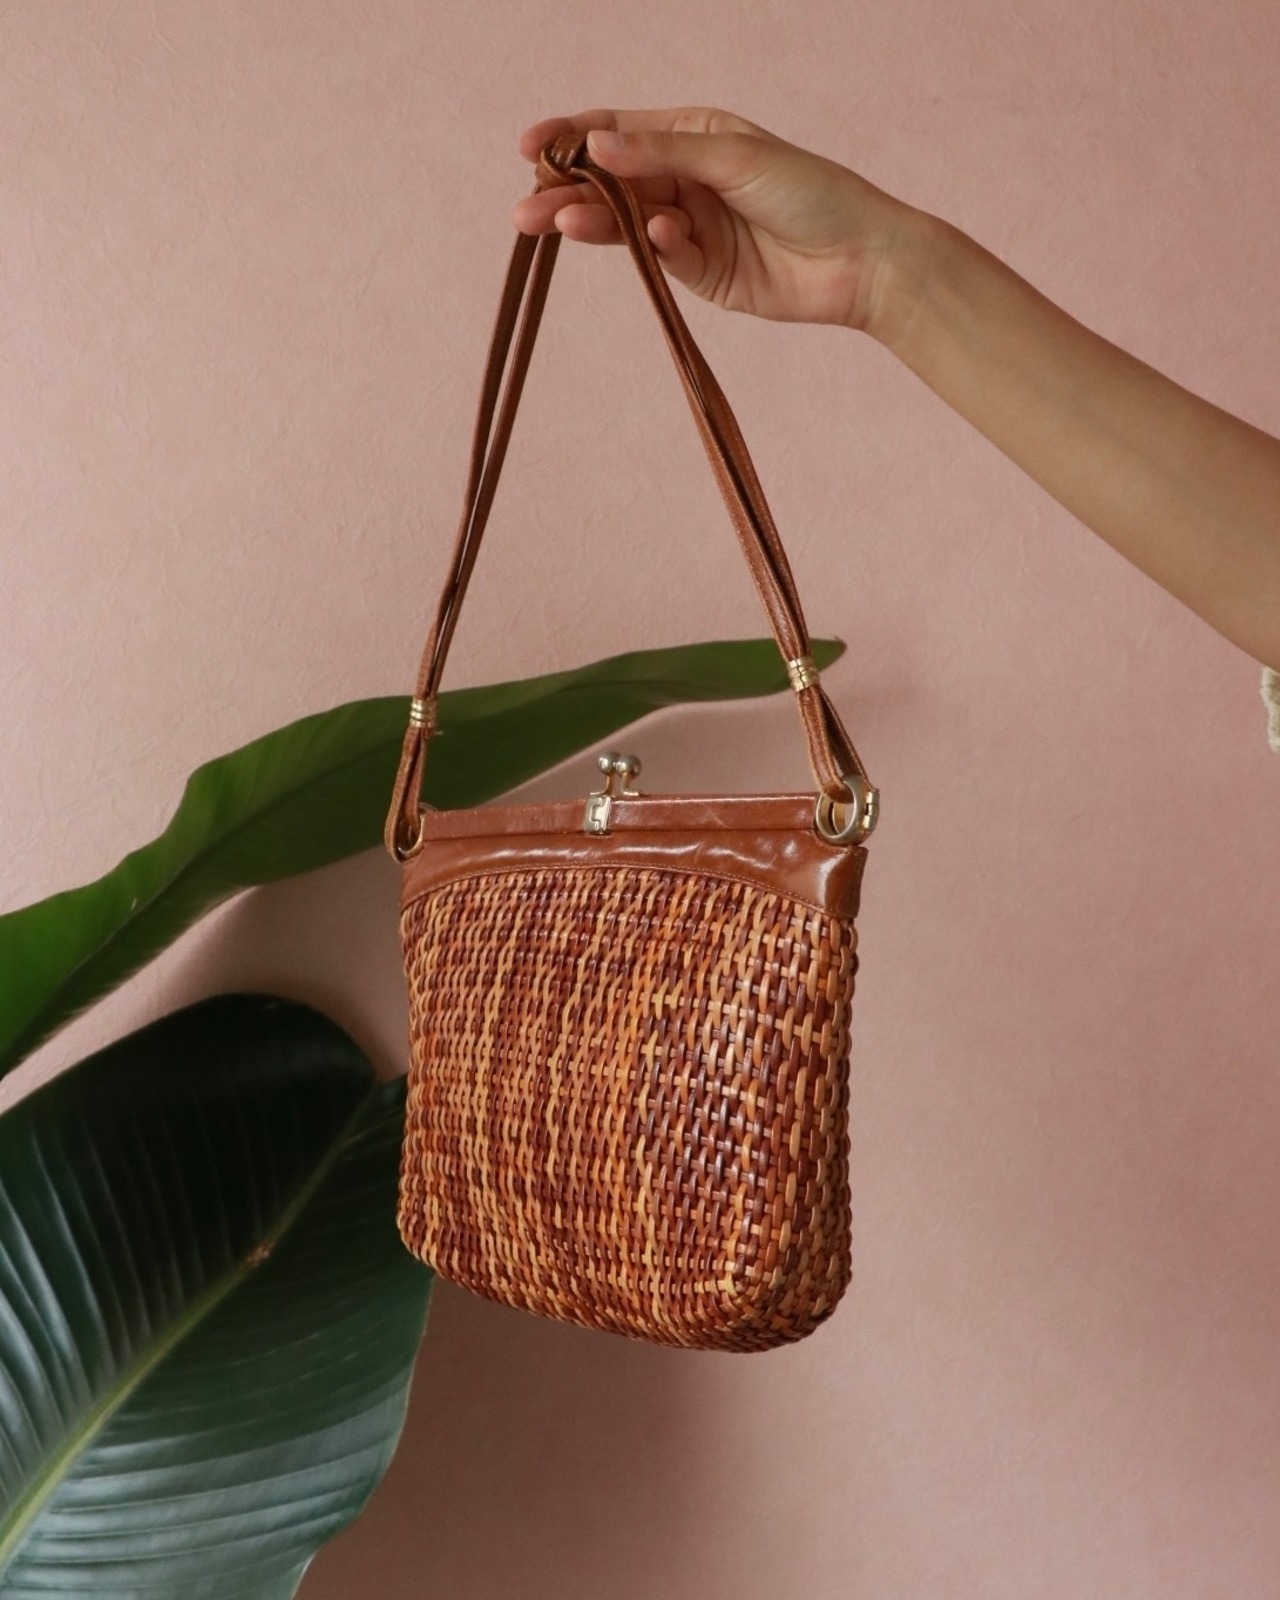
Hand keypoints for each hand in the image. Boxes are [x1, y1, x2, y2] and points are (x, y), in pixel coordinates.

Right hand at [512, 107, 916, 335]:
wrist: (861, 259)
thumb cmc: (810, 192)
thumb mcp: (733, 158)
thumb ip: (662, 154)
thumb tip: (597, 145)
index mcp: (693, 135)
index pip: (618, 132)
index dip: (570, 137)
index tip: (529, 147)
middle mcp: (685, 177)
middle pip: (611, 183)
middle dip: (567, 193)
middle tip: (526, 210)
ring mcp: (689, 227)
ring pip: (625, 223)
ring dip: (590, 225)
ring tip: (552, 227)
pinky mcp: (699, 273)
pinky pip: (662, 258)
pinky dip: (655, 248)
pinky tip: (659, 237)